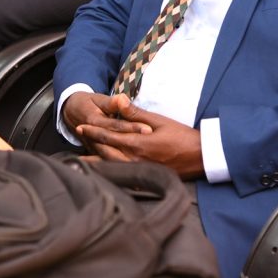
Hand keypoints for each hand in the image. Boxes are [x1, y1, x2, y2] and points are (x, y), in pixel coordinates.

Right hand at [63, 91, 152, 160]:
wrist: (71, 112)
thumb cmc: (88, 103)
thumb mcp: (99, 99)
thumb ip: (112, 102)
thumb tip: (123, 98)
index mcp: (95, 121)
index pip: (117, 126)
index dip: (133, 127)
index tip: (149, 129)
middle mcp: (93, 138)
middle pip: (116, 145)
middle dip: (135, 146)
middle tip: (155, 149)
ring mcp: (94, 148)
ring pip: (112, 157)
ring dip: (130, 159)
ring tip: (150, 163)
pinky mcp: (96, 154)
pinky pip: (109, 162)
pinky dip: (122, 168)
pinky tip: (137, 174)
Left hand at [74, 93, 204, 178]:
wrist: (201, 156)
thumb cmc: (182, 136)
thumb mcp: (159, 121)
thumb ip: (135, 113)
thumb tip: (118, 101)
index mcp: (138, 144)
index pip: (108, 136)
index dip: (93, 131)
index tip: (80, 127)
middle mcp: (135, 160)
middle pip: (105, 153)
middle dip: (90, 146)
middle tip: (76, 143)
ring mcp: (139, 171)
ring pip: (110, 166)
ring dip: (95, 161)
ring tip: (81, 159)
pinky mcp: (144, 177)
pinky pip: (121, 174)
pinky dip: (109, 171)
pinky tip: (102, 171)